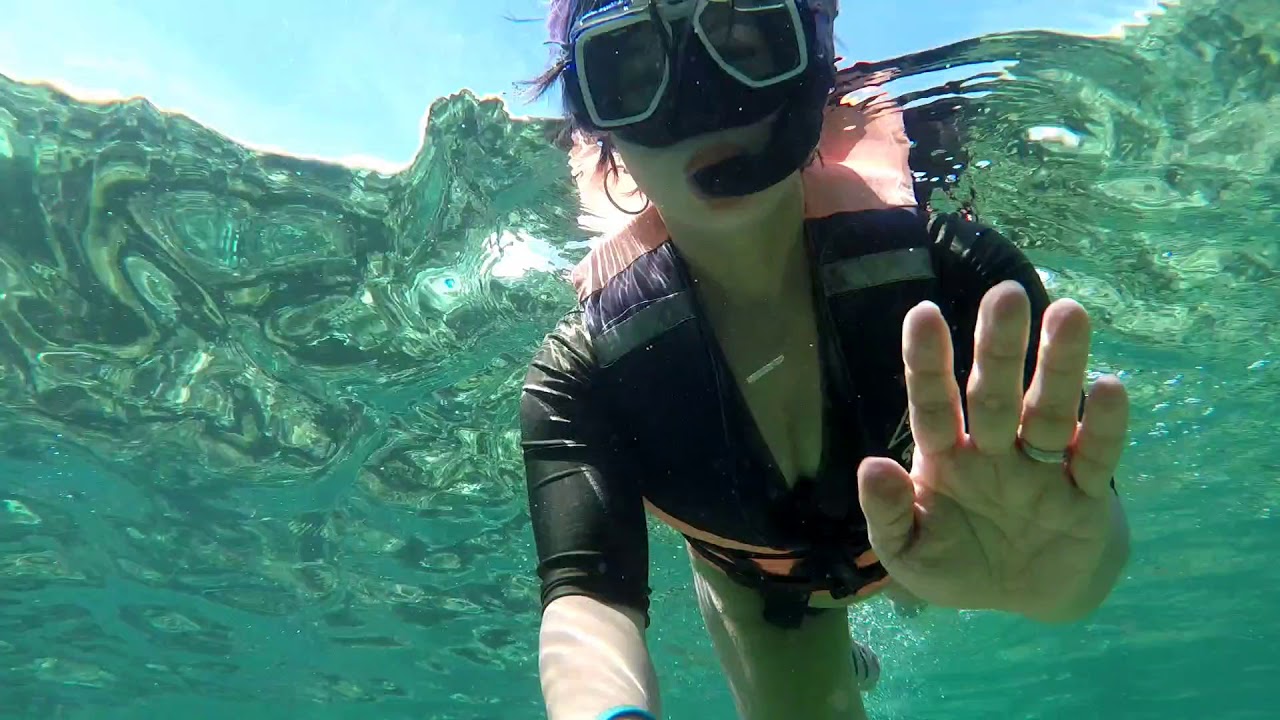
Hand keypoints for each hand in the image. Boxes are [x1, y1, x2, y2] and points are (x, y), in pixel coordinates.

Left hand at [857, 280, 1129, 619]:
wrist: (1026, 598)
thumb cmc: (956, 562)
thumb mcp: (907, 552)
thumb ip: (886, 514)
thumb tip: (871, 467)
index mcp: (945, 456)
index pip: (932, 403)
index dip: (927, 361)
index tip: (923, 313)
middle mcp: (994, 449)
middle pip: (994, 393)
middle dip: (999, 347)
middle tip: (1007, 294)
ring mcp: (1042, 468)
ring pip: (1049, 411)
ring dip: (1060, 366)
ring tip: (1069, 313)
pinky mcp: (1086, 496)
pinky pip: (1096, 458)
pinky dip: (1105, 427)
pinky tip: (1111, 388)